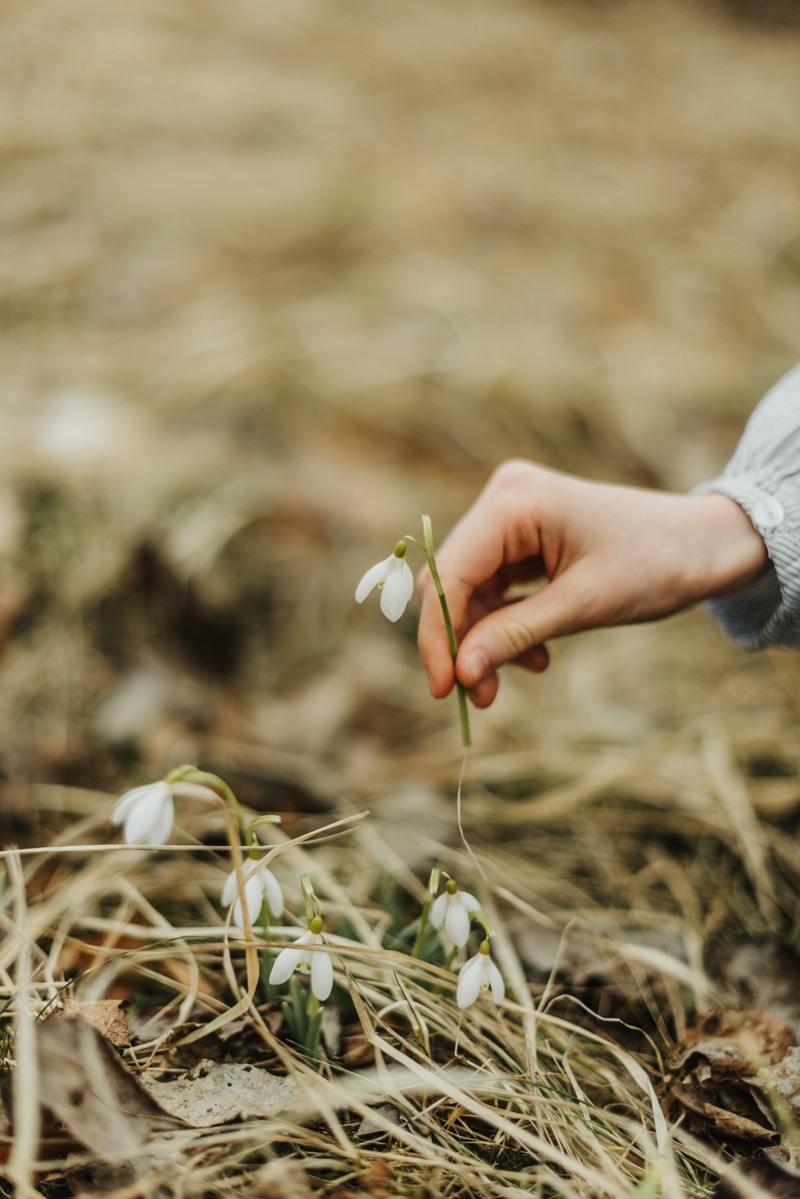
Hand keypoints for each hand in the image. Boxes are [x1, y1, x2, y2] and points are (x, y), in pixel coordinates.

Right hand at [417, 460, 768, 708]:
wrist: (705, 545)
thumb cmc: (656, 564)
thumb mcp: (583, 606)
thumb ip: (514, 635)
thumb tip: (460, 674)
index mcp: (514, 501)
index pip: (449, 574)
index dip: (439, 635)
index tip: (442, 690)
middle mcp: (504, 498)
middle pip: (452, 580)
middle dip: (462, 641)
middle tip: (476, 696)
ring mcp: (512, 515)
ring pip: (469, 589)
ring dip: (483, 640)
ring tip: (504, 684)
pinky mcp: (523, 535)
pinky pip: (494, 586)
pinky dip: (505, 624)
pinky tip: (532, 655)